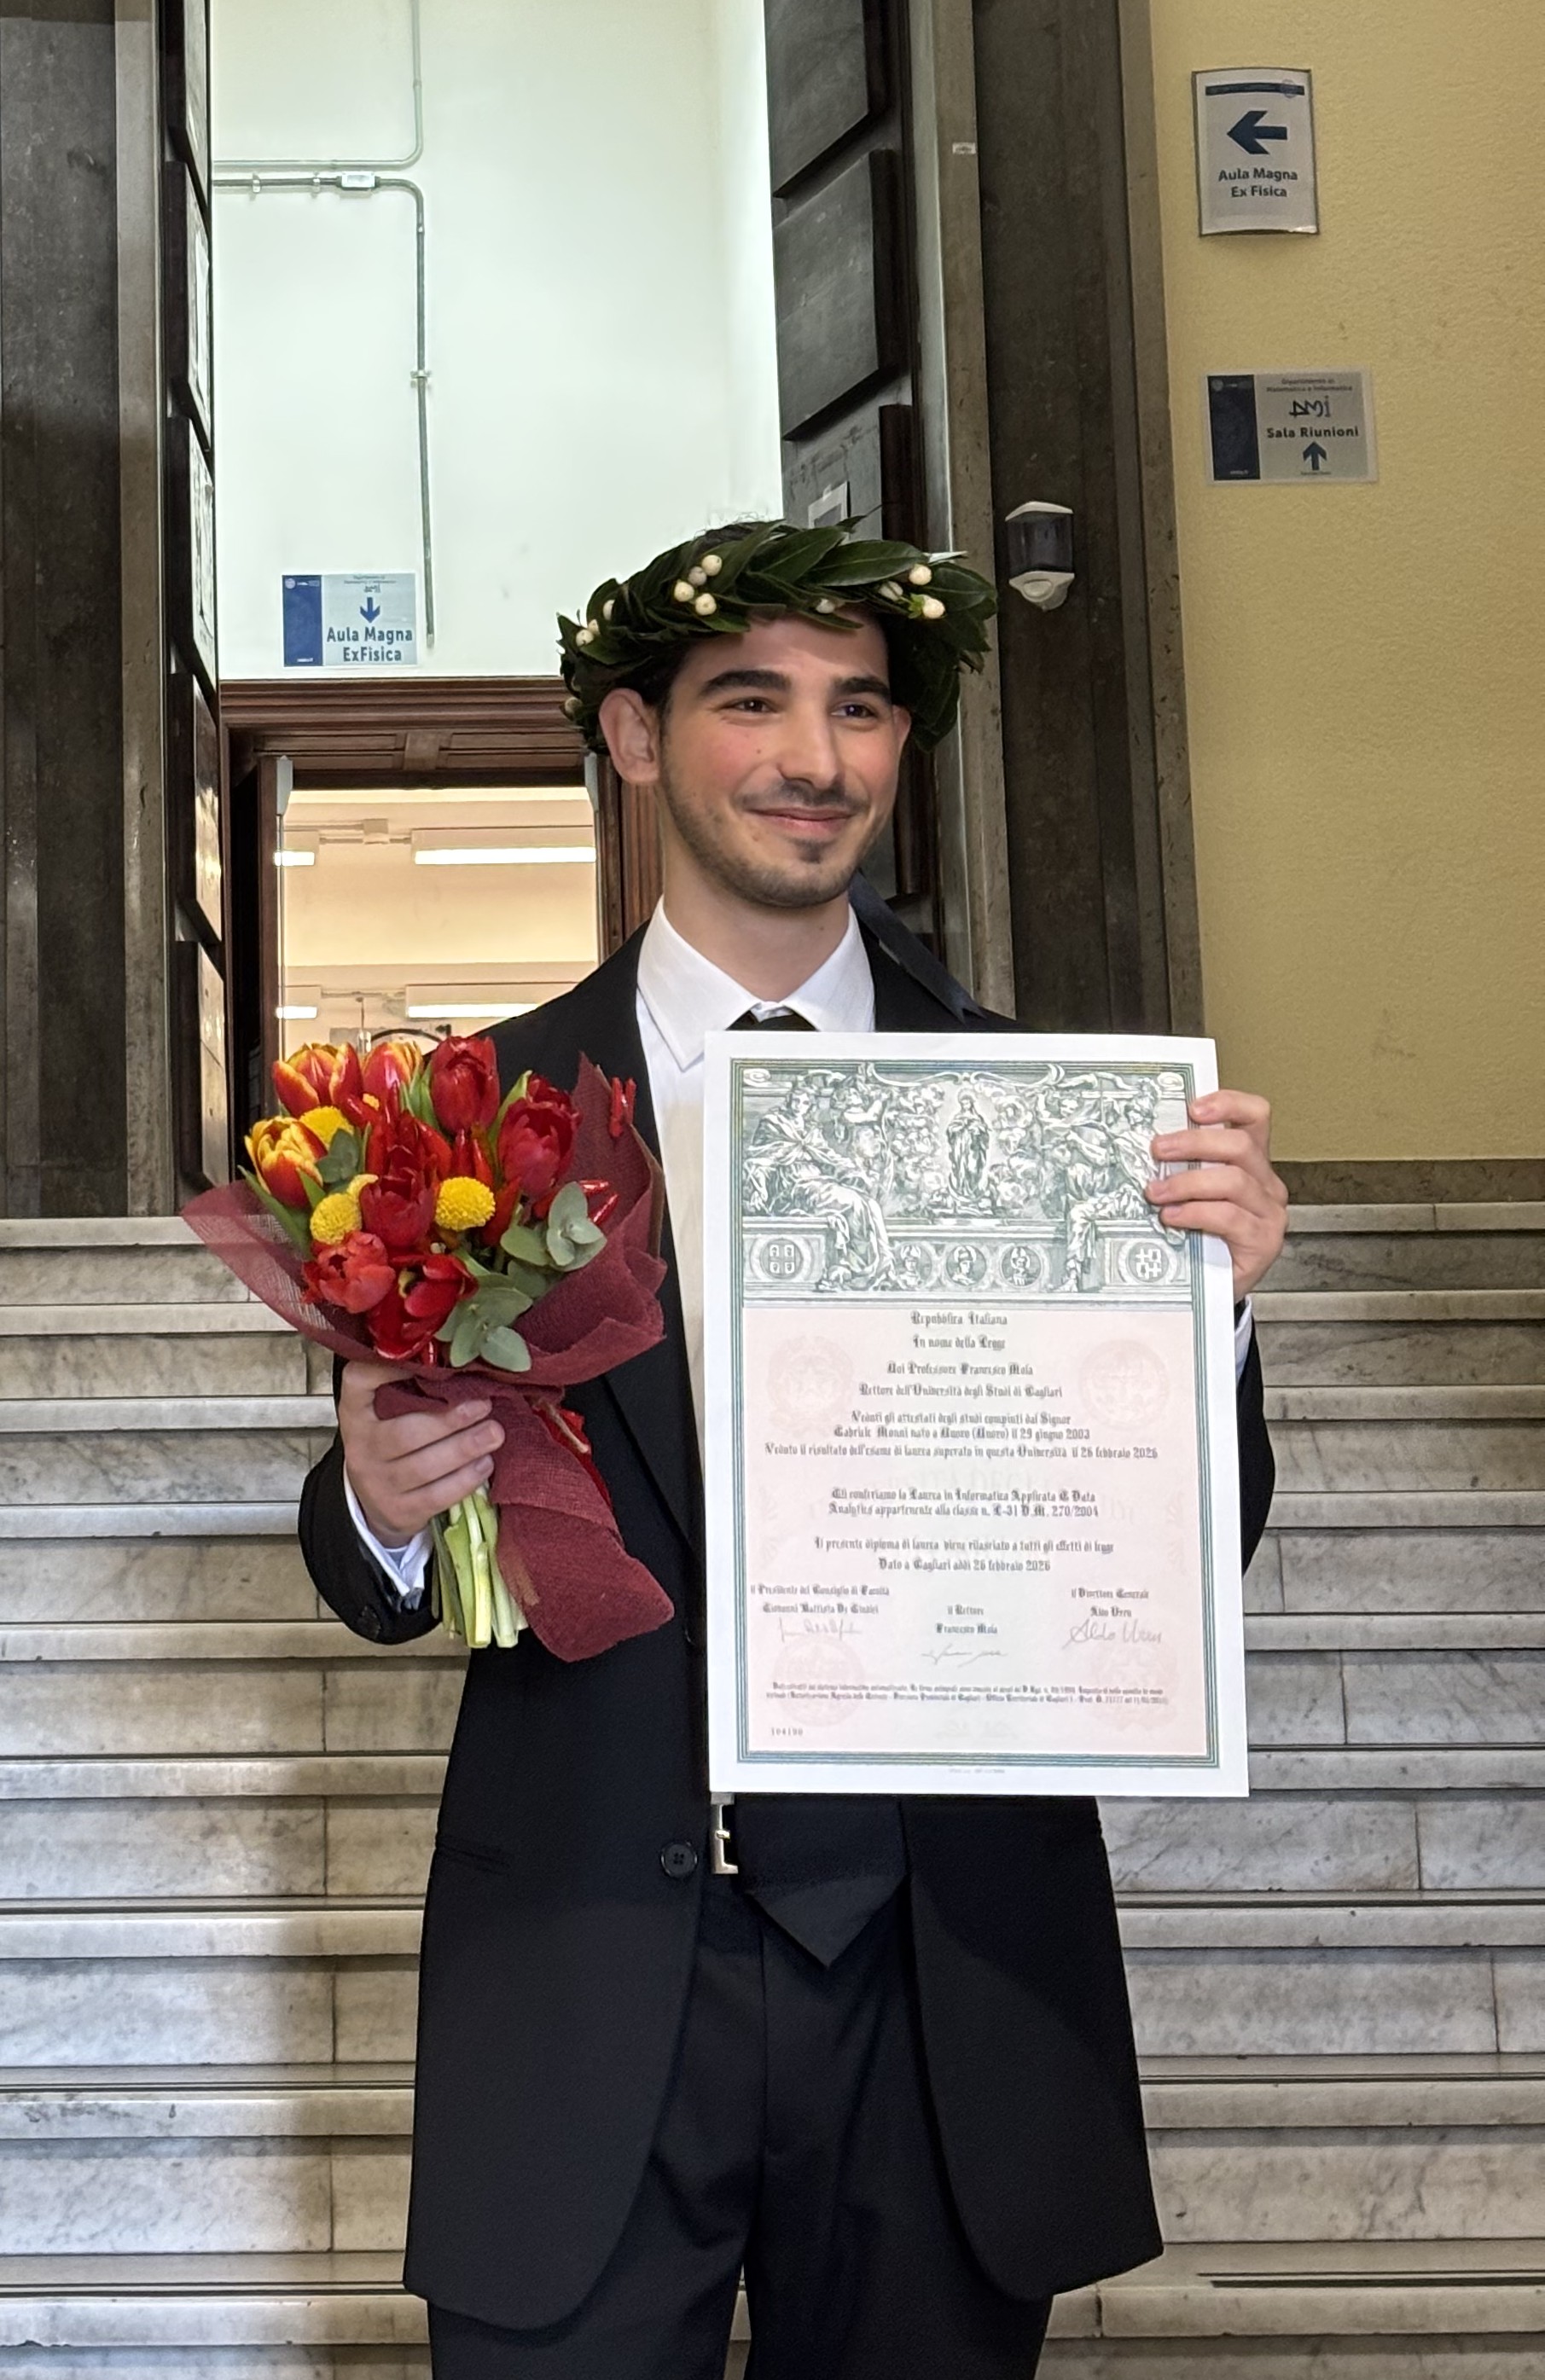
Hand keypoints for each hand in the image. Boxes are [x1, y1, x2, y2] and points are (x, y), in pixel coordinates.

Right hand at [339, 1359, 503, 1547]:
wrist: (375, 1501)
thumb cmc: (391, 1444)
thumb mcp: (385, 1414)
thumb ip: (408, 1390)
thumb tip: (463, 1366)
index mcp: (356, 1414)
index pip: (357, 1383)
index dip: (383, 1369)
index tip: (421, 1359)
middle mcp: (361, 1448)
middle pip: (405, 1434)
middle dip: (450, 1420)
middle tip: (485, 1406)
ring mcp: (378, 1484)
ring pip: (425, 1467)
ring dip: (465, 1448)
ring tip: (494, 1433)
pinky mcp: (401, 1511)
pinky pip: (437, 1496)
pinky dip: (465, 1479)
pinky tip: (485, 1464)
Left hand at [1145, 1089, 1286, 1300]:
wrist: (1215, 1290)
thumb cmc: (1201, 1236)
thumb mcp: (1193, 1193)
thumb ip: (1185, 1167)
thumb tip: (1150, 1144)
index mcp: (1251, 1161)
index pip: (1255, 1116)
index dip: (1227, 1104)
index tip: (1193, 1108)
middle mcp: (1266, 1183)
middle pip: (1239, 1145)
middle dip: (1194, 1143)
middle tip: (1158, 1150)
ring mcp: (1269, 1213)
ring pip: (1233, 1181)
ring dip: (1187, 1182)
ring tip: (1156, 1192)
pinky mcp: (1263, 1241)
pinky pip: (1229, 1217)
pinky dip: (1196, 1213)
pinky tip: (1172, 1217)